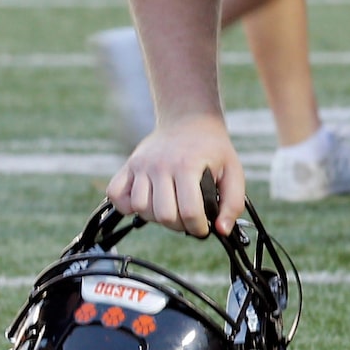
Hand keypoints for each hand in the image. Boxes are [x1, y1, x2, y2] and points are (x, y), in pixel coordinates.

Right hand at [109, 113, 242, 239]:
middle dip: (179, 226)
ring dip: (155, 218)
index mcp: (188, 165)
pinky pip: (116, 194)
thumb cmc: (212, 148)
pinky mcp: (129, 165)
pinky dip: (125, 206)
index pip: (189, 211)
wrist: (190, 119)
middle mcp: (161, 165)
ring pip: (140, 208)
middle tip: (188, 220)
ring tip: (171, 211)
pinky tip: (145, 204)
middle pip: (163, 214)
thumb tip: (222, 230)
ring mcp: (142, 165)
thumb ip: (233, 202)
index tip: (203, 228)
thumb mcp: (233, 170)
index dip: (198, 227)